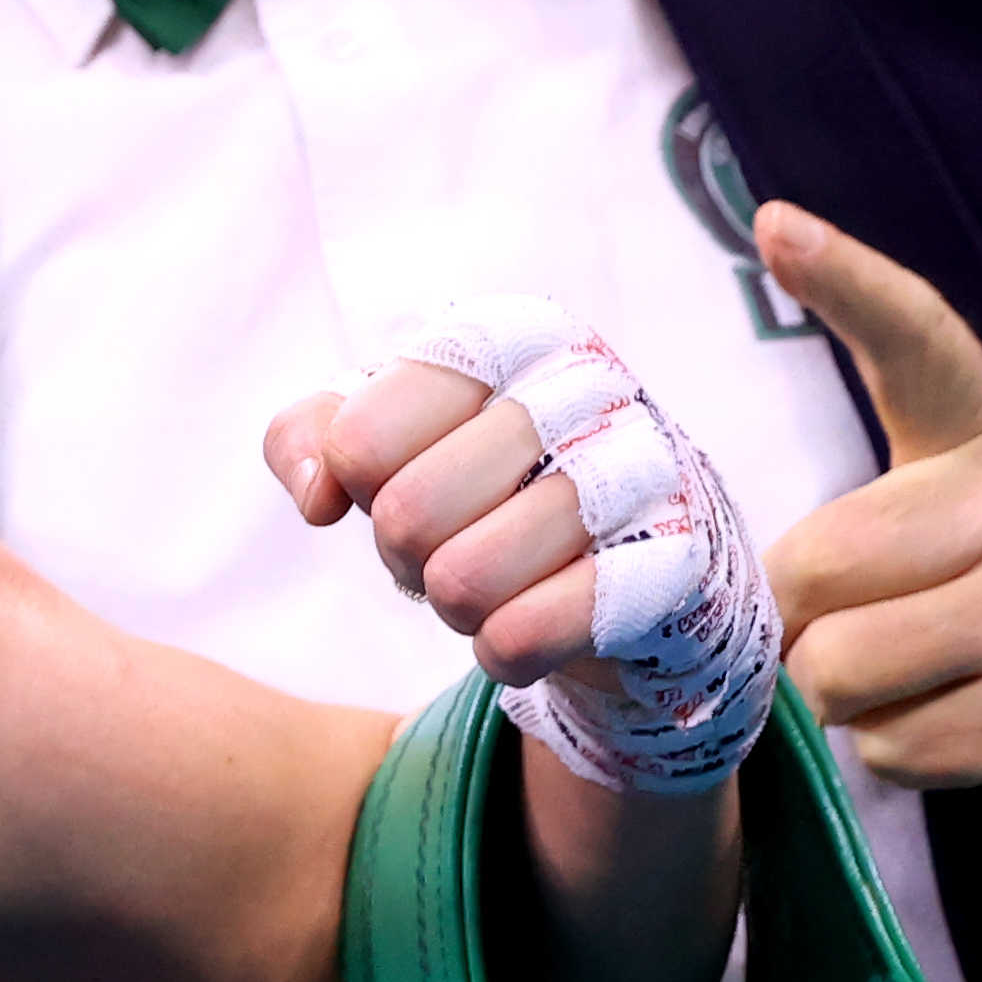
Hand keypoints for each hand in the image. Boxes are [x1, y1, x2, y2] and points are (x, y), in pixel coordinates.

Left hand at [262, 346, 614, 692]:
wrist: (642, 560)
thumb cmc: (495, 485)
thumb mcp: (392, 437)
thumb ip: (309, 434)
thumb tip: (314, 491)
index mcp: (512, 333)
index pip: (359, 437)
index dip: (360, 484)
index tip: (404, 476)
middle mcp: (585, 383)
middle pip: (406, 514)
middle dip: (406, 555)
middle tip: (452, 542)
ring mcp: (641, 472)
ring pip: (462, 580)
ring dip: (458, 605)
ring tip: (498, 579)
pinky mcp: (672, 566)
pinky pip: (522, 635)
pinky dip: (503, 649)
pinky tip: (533, 622)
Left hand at [752, 206, 981, 831]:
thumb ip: (876, 491)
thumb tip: (732, 547)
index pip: (918, 341)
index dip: (849, 280)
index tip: (779, 226)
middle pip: (810, 571)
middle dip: (805, 621)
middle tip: (869, 621)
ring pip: (837, 673)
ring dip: (848, 697)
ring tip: (922, 674)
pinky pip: (884, 748)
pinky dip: (896, 750)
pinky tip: (959, 717)